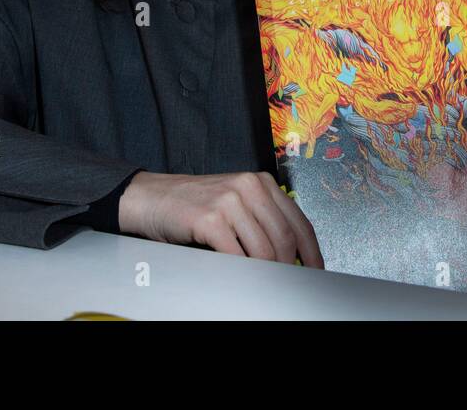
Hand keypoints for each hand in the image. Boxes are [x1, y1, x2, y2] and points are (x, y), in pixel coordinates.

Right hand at [118, 170, 323, 267]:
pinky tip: (240, 276)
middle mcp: (248, 186)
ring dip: (266, 273)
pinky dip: (242, 272)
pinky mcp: (210, 219)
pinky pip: (237, 256)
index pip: (299, 221)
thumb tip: (292, 255)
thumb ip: (262, 220)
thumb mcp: (235, 203)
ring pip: (264, 250)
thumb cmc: (193, 205)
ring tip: (263, 283)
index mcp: (261, 182)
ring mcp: (229, 201)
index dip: (311, 251)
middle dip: (289, 268)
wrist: (151, 198)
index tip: (315, 270)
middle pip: (285, 239)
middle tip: (286, 284)